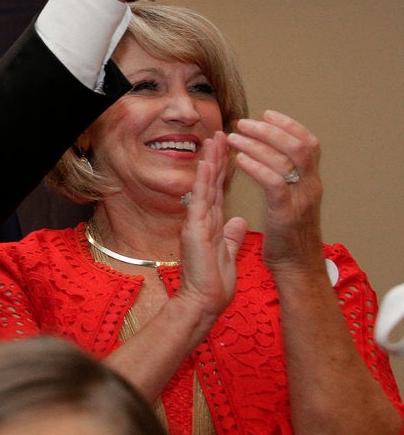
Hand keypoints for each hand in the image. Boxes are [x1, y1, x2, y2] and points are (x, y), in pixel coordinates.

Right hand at [173, 133, 246, 320]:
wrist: (203, 301)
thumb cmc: (213, 283)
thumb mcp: (227, 253)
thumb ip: (232, 235)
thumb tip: (239, 220)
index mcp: (210, 224)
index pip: (218, 192)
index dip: (224, 170)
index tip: (230, 150)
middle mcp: (201, 219)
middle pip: (210, 183)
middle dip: (217, 158)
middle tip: (221, 133)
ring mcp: (196, 222)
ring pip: (204, 186)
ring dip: (210, 162)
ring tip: (215, 139)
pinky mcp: (194, 229)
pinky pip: (201, 200)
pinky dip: (204, 182)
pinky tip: (208, 165)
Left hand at [228, 110, 323, 267]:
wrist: (296, 267)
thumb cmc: (288, 236)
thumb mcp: (290, 202)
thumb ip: (282, 181)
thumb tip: (267, 160)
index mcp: (311, 182)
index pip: (308, 143)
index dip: (289, 125)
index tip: (266, 114)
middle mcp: (310, 186)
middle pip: (299, 145)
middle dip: (271, 129)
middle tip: (244, 122)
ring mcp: (300, 199)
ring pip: (286, 159)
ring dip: (258, 144)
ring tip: (233, 137)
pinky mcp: (286, 212)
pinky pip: (274, 182)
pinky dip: (256, 167)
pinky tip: (238, 160)